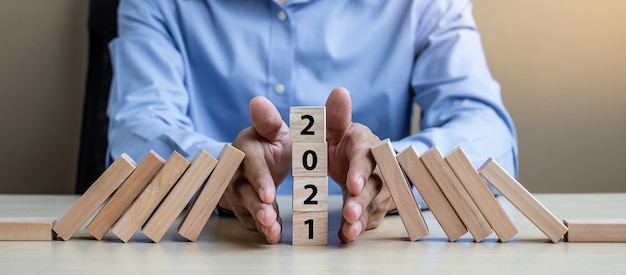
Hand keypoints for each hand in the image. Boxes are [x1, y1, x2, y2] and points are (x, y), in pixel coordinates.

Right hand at [218, 96, 290, 243]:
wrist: (255, 160)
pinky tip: (272, 235)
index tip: (268, 194)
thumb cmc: (268, 143)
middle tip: (269, 218)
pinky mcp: (242, 208)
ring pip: (246, 209)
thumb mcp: (272, 130)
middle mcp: (235, 172)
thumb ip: (268, 120)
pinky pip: (250, 220)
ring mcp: (236, 192)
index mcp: (245, 150)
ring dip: (259, 222)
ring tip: (272, 232)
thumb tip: (258, 101)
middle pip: (244, 191)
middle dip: (256, 207)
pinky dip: (261, 229)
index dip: (259, 180)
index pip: (251, 165)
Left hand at [325, 87, 396, 242]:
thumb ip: (334, 114)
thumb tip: (340, 91)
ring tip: (349, 231)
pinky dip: (360, 227)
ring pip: (376, 205)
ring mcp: (382, 187)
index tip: (352, 185)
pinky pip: (372, 218)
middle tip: (349, 213)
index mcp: (367, 144)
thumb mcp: (335, 127)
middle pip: (376, 185)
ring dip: (363, 219)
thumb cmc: (341, 140)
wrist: (354, 157)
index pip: (367, 157)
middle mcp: (380, 166)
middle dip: (363, 200)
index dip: (361, 171)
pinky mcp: (377, 205)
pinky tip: (347, 235)